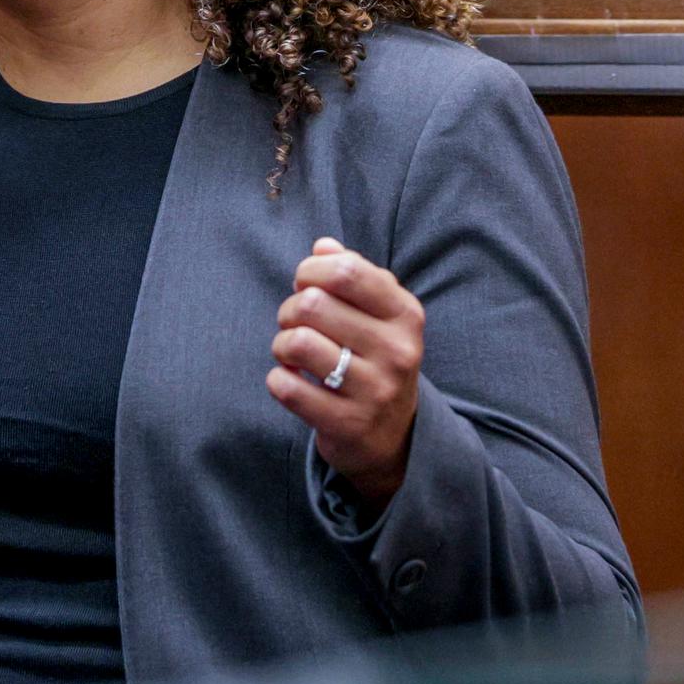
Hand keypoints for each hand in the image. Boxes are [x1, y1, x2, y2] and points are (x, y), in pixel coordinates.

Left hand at [267, 235, 423, 506]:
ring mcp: (374, 391)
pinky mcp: (347, 424)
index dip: (310, 270)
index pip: (347, 271)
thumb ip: (353, 274)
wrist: (394, 436)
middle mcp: (397, 351)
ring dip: (281, 344)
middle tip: (294, 323)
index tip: (304, 282)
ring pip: (298, 343)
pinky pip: (288, 388)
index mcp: (405, 315)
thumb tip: (322, 246)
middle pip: (313, 304)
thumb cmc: (375, 359)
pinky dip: (278, 380)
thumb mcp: (379, 315)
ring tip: (291, 353)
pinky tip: (291, 381)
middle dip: (289, 309)